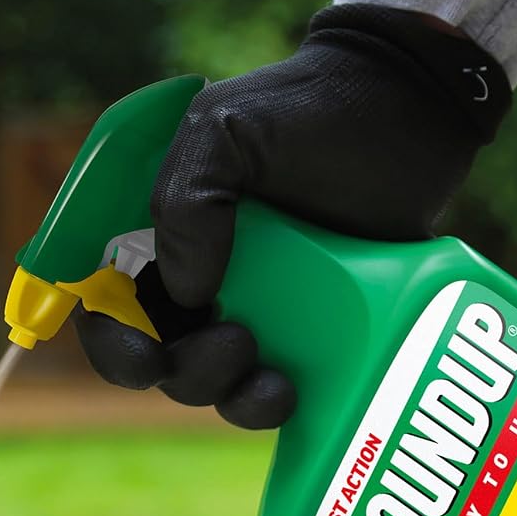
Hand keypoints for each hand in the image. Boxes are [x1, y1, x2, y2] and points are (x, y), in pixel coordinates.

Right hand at [75, 3, 510, 428]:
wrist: (409, 111)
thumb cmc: (309, 109)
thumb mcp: (224, 129)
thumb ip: (185, 199)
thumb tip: (185, 295)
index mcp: (161, 231)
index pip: (107, 304)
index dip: (111, 342)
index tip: (145, 356)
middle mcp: (199, 274)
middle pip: (159, 358)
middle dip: (183, 371)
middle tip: (236, 341)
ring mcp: (255, 307)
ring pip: (212, 384)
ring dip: (225, 395)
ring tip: (271, 377)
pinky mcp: (308, 333)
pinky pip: (269, 390)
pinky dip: (266, 406)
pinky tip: (289, 392)